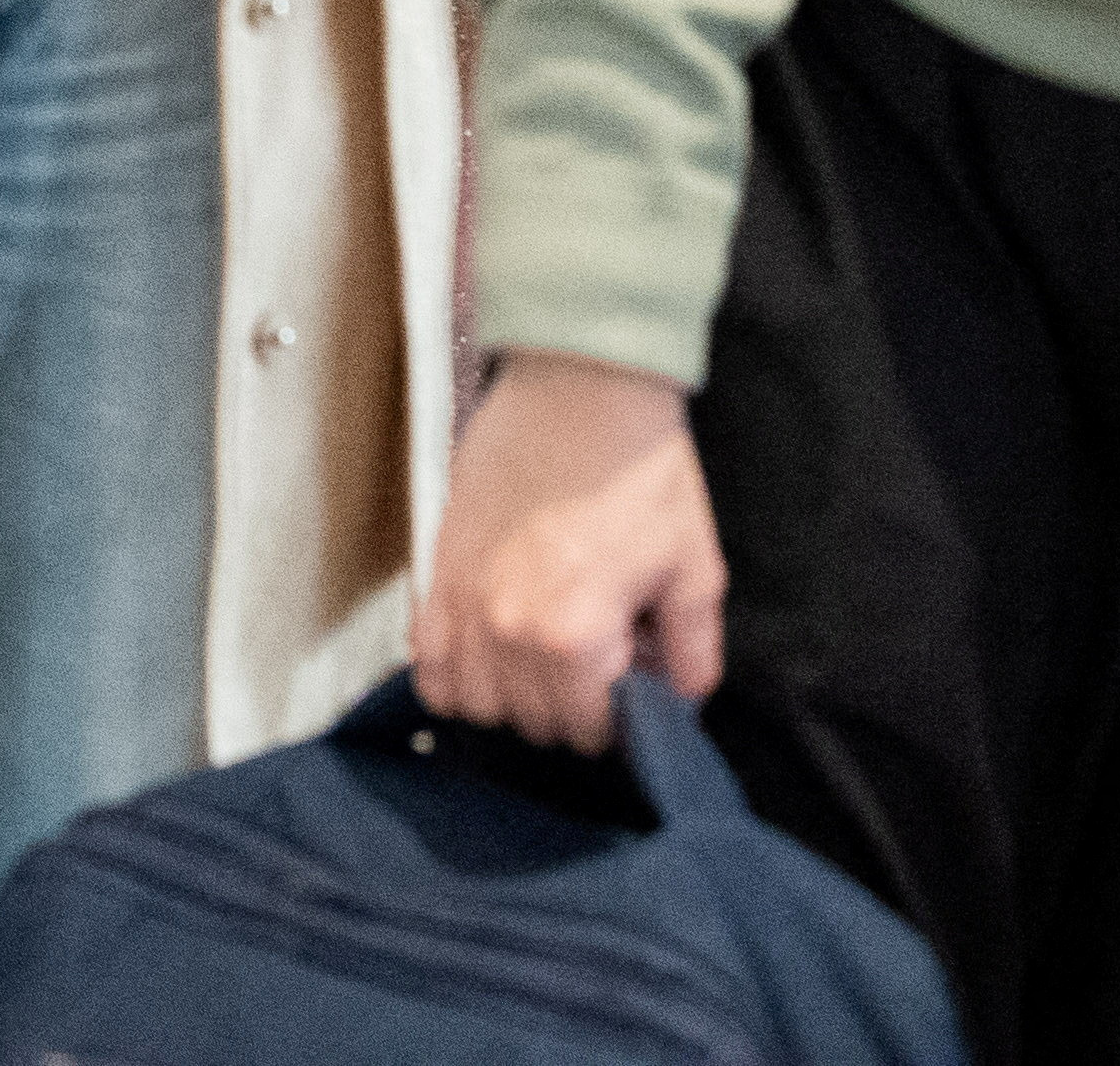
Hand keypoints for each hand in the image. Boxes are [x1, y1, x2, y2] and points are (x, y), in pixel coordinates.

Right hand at [417, 353, 727, 751]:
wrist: (580, 388)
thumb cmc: (642, 474)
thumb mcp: (694, 569)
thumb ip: (692, 652)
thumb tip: (681, 697)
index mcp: (572, 636)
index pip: (587, 731)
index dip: (621, 716)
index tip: (632, 681)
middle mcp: (505, 628)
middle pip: (528, 721)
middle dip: (569, 707)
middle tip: (598, 662)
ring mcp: (462, 598)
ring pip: (471, 700)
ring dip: (509, 696)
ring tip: (543, 659)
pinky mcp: (438, 567)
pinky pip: (425, 657)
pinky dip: (451, 671)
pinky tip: (487, 651)